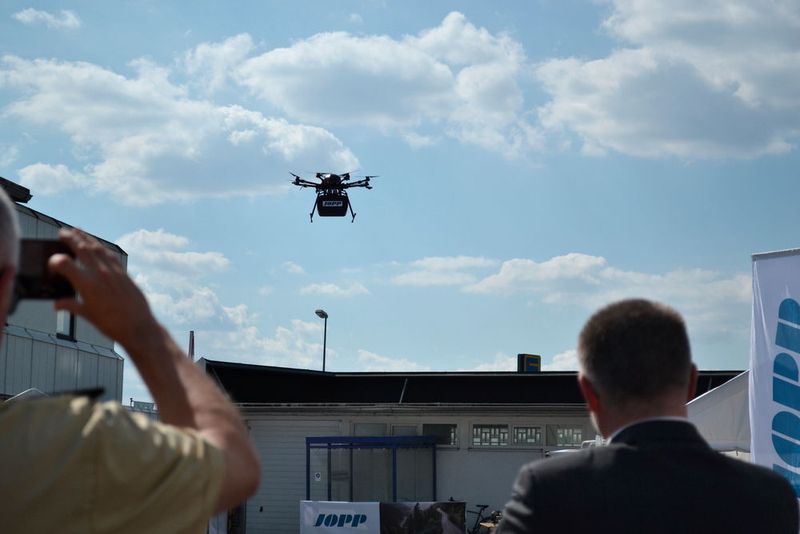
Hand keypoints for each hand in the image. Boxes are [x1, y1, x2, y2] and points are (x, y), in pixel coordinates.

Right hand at [48, 228, 158, 350]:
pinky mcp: (124, 273)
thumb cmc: (112, 324)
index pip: (65, 263)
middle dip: (70, 238)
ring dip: (86, 238)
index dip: (55, 260)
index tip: (52, 261)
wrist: (138, 326)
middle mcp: (100, 274)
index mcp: (87, 284)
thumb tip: (56, 304)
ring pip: (97, 248)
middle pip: (82, 249)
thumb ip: (71, 306)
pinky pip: (111, 255)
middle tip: (62, 232)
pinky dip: (101, 247)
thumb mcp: (87, 315)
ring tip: (77, 231)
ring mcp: (114, 271)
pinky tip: (97, 245)